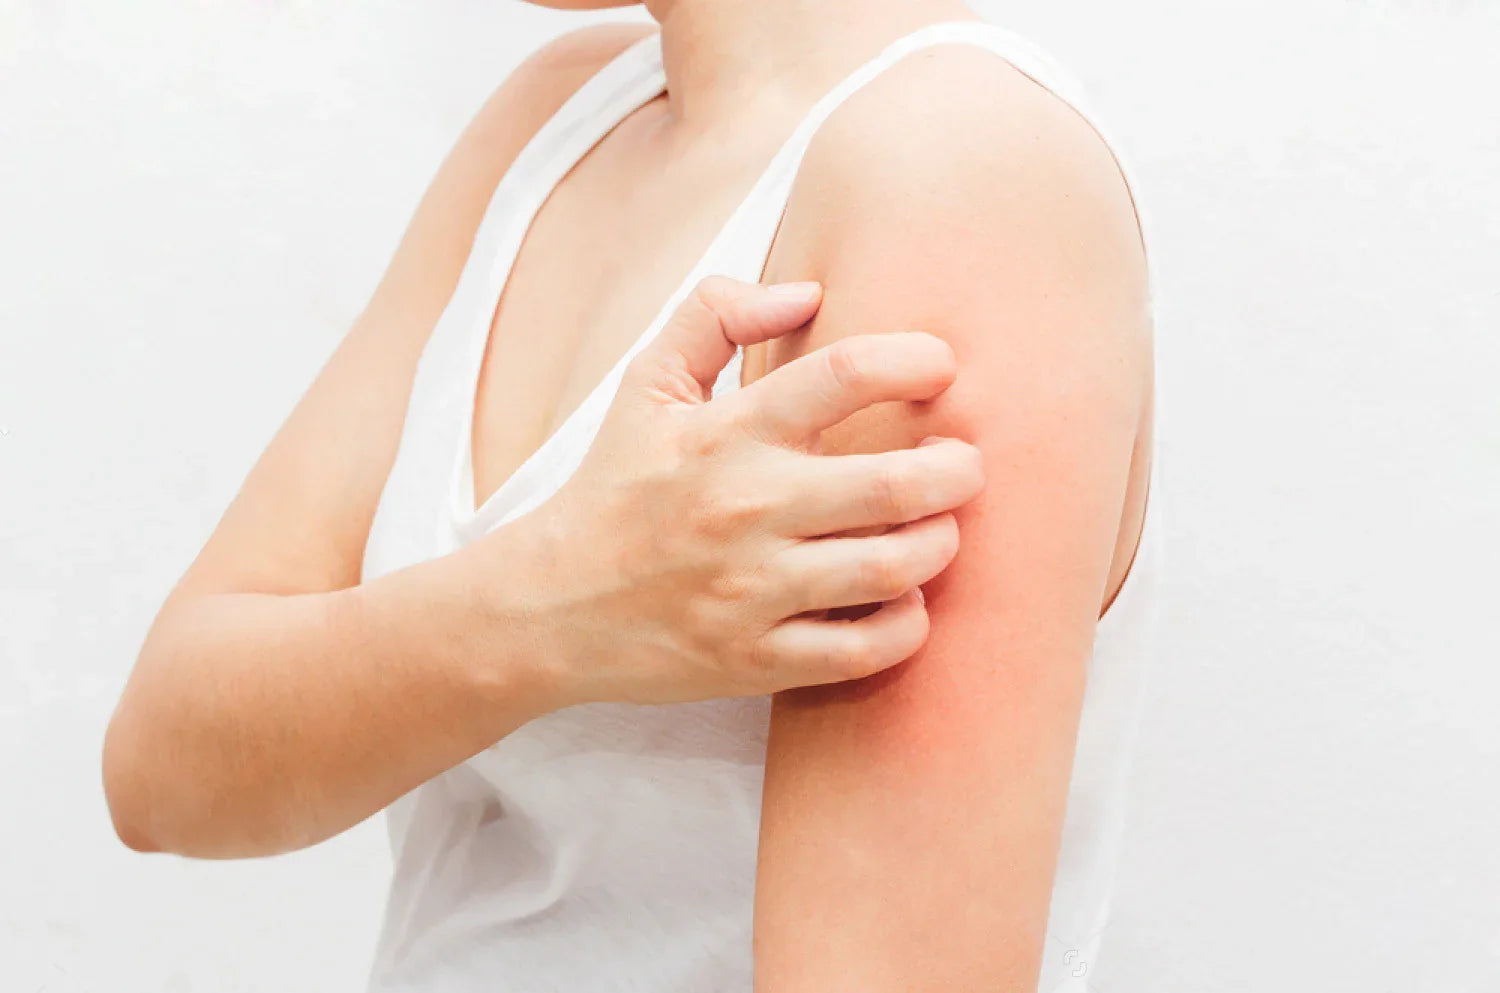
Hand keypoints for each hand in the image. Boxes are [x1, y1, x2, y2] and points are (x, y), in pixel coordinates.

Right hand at [509, 276, 985, 705]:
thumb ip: (715, 317)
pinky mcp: (757, 660)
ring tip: (936, 528)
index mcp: (725, 433)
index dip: (914, 360)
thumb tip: (805, 291)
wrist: (548, 607)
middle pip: (897, 483)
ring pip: (896, 568)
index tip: (941, 367)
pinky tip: (903, 598)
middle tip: (962, 463)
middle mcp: (745, 509)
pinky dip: (908, 623)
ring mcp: (752, 592)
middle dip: (958, 469)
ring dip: (940, 544)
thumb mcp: (645, 385)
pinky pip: (868, 649)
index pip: (842, 375)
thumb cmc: (615, 488)